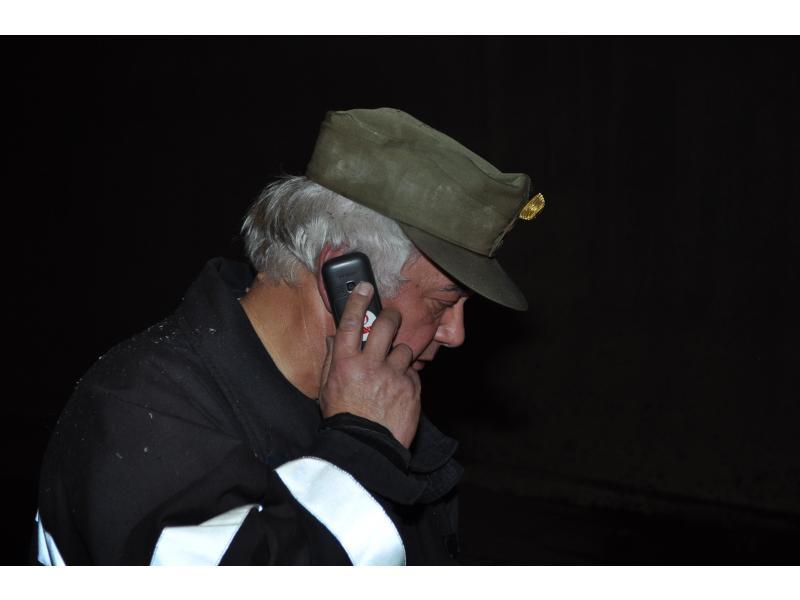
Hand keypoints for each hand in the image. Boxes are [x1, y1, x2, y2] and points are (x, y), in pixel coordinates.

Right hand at [319, 282, 420, 447]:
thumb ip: (332, 360)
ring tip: (391, 370)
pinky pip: (413, 372)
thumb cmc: (343, 420)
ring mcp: (394, 377)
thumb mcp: (326, 389)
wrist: (365, 449)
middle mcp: (370, 366)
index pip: (350, 322)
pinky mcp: (412, 389)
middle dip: (391, 316)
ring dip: (399, 355)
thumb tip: (335, 338)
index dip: (357, 300)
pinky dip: (406, 377)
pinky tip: (397, 390)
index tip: (364, 287)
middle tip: (391, 317)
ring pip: (404, 349)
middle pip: (386, 325)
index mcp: (345, 364)